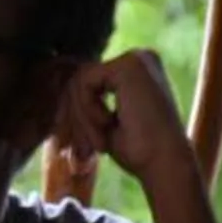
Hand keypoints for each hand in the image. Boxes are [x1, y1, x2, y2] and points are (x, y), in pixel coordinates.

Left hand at [54, 50, 198, 191]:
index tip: (80, 144)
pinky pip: (83, 82)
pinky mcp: (129, 65)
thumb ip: (86, 99)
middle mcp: (140, 57)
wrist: (165, 164)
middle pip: (80, 78)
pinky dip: (86, 109)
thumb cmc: (138, 151)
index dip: (78, 112)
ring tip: (102, 140)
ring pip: (78, 80)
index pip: (87, 80)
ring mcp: (136, 58)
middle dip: (76, 115)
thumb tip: (56, 86)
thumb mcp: (104, 120)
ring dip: (82, 117)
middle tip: (86, 147)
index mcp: (137, 69)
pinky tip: (107, 124)